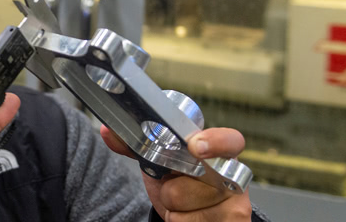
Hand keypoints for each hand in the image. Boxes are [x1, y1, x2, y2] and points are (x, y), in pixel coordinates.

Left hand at [100, 126, 251, 220]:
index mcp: (221, 153)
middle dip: (172, 188)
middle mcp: (234, 178)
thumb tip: (108, 132)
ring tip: (183, 204)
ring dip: (173, 210)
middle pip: (192, 183)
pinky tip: (189, 217)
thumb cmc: (179, 179)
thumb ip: (136, 144)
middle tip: (176, 184)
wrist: (194, 213)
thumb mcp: (160, 160)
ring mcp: (236, 206)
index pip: (230, 142)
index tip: (195, 146)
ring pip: (185, 210)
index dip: (215, 142)